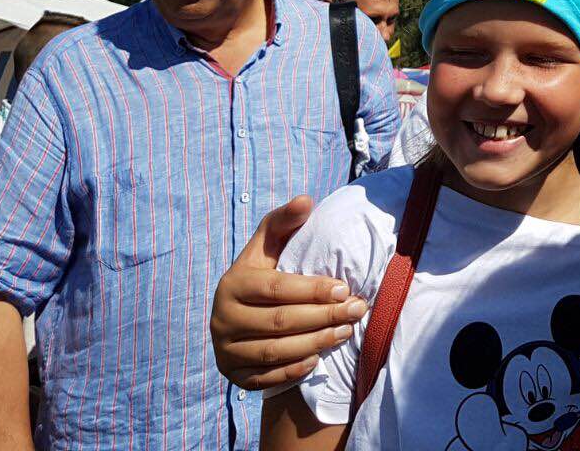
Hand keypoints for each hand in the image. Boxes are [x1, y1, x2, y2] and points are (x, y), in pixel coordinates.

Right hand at [209, 196, 367, 388]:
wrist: (237, 314)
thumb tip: (306, 200)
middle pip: (279, 322)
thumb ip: (285, 221)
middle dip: (324, 316)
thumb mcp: (268, 244)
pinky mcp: (232, 375)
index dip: (312, 290)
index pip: (276, 288)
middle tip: (356, 310)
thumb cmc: (263, 272)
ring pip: (274, 351)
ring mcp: (225, 350)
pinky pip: (265, 378)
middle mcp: (223, 319)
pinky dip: (293, 370)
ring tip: (346, 332)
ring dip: (315, 343)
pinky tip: (318, 358)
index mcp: (233, 283)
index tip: (345, 288)